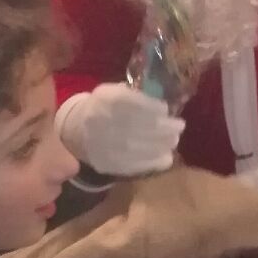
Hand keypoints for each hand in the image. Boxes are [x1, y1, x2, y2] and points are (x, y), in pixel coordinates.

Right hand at [56, 83, 183, 175]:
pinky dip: (154, 161)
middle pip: (139, 126)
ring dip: (162, 144)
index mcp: (105, 100)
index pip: (132, 103)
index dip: (152, 107)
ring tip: (174, 140)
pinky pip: (135, 165)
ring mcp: (104, 145)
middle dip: (164, 127)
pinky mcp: (108, 163)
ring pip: (140, 147)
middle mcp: (103, 123)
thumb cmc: (104, 108)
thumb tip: (163, 101)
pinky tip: (167, 157)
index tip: (166, 109)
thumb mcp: (113, 92)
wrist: (78, 132)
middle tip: (179, 126)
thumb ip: (135, 94)